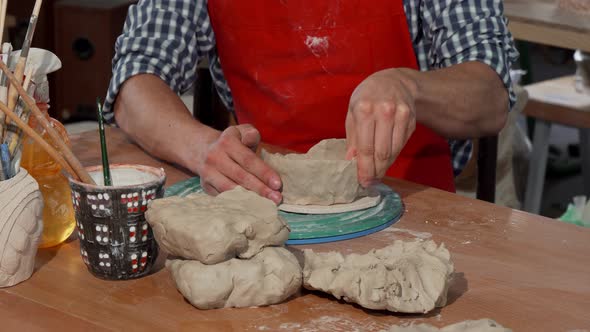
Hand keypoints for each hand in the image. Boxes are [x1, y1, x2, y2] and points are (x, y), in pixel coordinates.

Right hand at [195, 124, 282, 203]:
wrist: (202, 149)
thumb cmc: (231, 142)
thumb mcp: (241, 132)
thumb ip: (250, 134)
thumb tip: (253, 137)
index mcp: (227, 142)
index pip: (248, 160)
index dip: (263, 173)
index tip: (277, 184)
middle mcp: (215, 157)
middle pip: (241, 177)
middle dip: (260, 189)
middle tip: (277, 199)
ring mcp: (208, 173)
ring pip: (230, 189)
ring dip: (249, 199)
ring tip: (266, 205)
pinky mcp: (206, 186)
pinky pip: (223, 197)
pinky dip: (238, 204)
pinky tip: (251, 208)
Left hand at [346, 68, 417, 186]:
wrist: (395, 81)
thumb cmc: (368, 97)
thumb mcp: (353, 111)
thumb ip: (352, 137)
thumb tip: (350, 160)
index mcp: (364, 109)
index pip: (365, 147)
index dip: (364, 168)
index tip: (363, 181)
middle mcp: (384, 112)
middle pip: (381, 152)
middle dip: (375, 172)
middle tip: (369, 182)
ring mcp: (400, 116)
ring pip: (393, 151)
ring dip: (385, 167)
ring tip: (377, 174)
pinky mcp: (410, 120)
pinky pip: (401, 145)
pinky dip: (393, 156)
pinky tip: (386, 161)